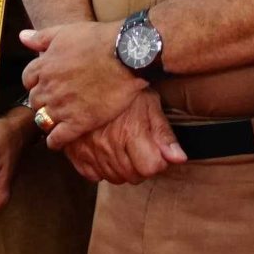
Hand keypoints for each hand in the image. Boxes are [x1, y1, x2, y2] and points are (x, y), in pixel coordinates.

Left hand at [20, 21, 142, 144]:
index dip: (35, 82)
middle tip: (52, 103)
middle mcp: (49, 88)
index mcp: (44, 66)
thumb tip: (23, 36)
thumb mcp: (65, 32)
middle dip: (41, 101)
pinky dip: (55, 141)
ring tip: (55, 121)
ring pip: (42, 119)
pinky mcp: (78, 122)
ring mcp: (62, 106)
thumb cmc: (98, 40)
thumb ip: (41, 37)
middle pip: (35, 100)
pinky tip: (58, 142)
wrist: (124, 56)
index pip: (28, 79)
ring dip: (46, 120)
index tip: (44, 84)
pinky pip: (58, 138)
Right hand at [64, 93, 187, 184]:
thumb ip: (164, 134)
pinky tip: (105, 151)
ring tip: (122, 147)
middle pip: (133, 176)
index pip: (150, 168)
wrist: (86, 76)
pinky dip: (101, 168)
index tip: (155, 150)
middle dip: (140, 166)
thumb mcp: (149, 104)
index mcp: (129, 132)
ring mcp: (89, 149)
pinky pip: (93, 175)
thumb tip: (179, 159)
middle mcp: (108, 144)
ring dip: (122, 168)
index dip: (157, 161)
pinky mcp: (74, 152)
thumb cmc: (123, 88)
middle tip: (138, 147)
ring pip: (114, 177)